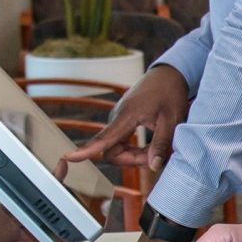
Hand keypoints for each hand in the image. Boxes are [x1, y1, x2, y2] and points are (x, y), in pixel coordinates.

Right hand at [61, 64, 190, 171]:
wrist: (168, 74)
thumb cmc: (171, 93)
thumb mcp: (172, 120)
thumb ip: (161, 144)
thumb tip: (153, 167)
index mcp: (127, 115)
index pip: (103, 138)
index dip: (87, 151)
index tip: (69, 158)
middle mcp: (117, 117)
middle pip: (111, 151)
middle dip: (130, 160)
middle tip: (156, 157)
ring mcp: (118, 119)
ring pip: (117, 148)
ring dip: (134, 155)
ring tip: (157, 150)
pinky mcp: (122, 120)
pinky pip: (121, 142)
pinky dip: (134, 149)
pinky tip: (150, 147)